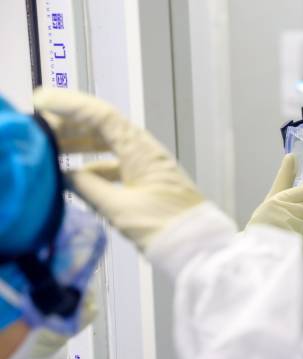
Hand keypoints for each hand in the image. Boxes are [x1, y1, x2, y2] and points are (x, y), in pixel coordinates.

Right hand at [33, 88, 203, 250]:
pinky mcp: (150, 183)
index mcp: (140, 151)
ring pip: (109, 146)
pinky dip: (94, 167)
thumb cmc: (166, 228)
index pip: (102, 116)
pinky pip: (116, 165)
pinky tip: (77, 178)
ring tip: (52, 151)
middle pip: (104, 127)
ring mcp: (149, 166)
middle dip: (70, 125)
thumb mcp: (120, 209)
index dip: (70, 106)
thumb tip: (66, 176)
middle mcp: (146, 152)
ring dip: (80, 145)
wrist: (199, 247)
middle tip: (39, 130)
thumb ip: (89, 189)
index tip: (42, 103)